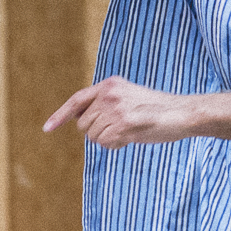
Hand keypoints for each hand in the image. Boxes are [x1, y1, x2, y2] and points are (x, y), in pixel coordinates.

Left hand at [44, 77, 191, 147]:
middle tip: (119, 131)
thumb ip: (106, 103)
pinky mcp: (124, 125)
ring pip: (94, 136)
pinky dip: (116, 146)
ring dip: (108, 140)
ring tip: (130, 132)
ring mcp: (116, 109)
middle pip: (84, 124)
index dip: (60, 115)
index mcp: (110, 84)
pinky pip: (106, 143)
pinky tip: (132, 138)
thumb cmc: (159, 109)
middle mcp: (109, 94)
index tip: (47, 128)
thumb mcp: (129, 97)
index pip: (77, 100)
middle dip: (97, 132)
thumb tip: (80, 120)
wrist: (183, 112)